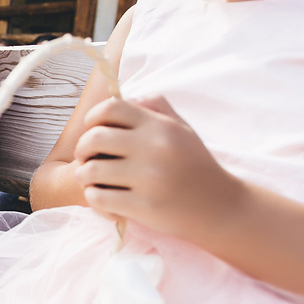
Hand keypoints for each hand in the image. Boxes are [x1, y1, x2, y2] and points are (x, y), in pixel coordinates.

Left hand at [72, 96, 246, 240]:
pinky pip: (98, 197)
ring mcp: (148, 178)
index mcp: (160, 126)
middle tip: (87, 158)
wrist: (221, 207)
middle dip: (82, 149)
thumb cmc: (195, 166)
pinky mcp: (144, 206)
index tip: (93, 131)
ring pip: (90, 170)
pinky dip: (94, 198)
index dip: (93, 118)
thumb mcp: (182, 129)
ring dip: (85, 176)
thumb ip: (156, 107)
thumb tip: (123, 96)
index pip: (110, 108)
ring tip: (92, 179)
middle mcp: (154, 148)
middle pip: (93, 138)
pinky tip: (104, 199)